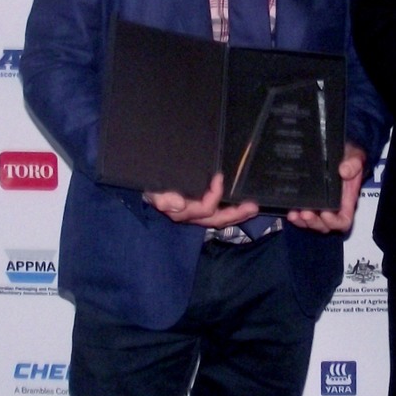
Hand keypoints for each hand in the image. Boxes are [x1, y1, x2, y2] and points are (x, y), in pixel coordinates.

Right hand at [144, 173, 259, 228]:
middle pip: (216, 219)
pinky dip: (229, 212)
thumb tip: (178, 204)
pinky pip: (214, 214)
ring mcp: (193, 214)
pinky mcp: (196, 208)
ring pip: (218, 219)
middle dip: (236, 214)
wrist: (142, 185)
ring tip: (252, 208)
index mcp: (182, 210)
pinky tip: (240, 207)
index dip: (215, 195)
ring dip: (236, 215)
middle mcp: (190, 215)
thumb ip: (162, 197)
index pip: (204, 208)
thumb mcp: (152, 190)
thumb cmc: (149, 186)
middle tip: (253, 207)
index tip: (219, 176)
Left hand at [286, 143, 365, 234]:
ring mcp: (320, 205)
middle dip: (314, 222)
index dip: (334, 222)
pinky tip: (290, 210)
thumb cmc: (348, 157)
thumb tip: (344, 171)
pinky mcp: (308, 200)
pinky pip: (302, 215)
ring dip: (303, 222)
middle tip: (305, 213)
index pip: (343, 221)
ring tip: (295, 214)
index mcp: (347, 200)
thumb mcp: (355, 156)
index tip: (325, 213)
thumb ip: (354, 163)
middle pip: (325, 225)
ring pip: (312, 223)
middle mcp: (333, 206)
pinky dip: (296, 216)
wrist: (336, 151)